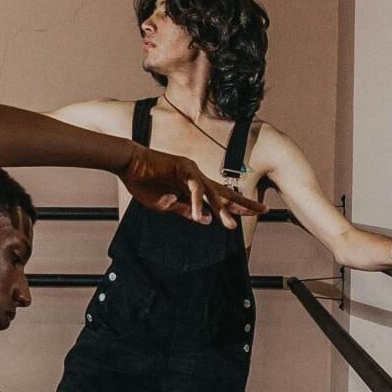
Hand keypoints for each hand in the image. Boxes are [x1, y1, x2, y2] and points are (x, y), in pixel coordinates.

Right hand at [121, 147, 258, 228]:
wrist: (128, 164)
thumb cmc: (144, 183)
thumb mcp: (166, 205)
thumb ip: (186, 211)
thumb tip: (206, 221)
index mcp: (194, 187)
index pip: (220, 197)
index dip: (237, 206)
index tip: (254, 213)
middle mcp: (197, 178)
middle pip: (225, 192)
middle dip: (243, 203)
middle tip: (263, 210)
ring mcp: (191, 171)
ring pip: (212, 193)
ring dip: (221, 210)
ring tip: (230, 226)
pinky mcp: (182, 168)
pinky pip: (193, 188)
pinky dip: (196, 203)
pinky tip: (198, 216)